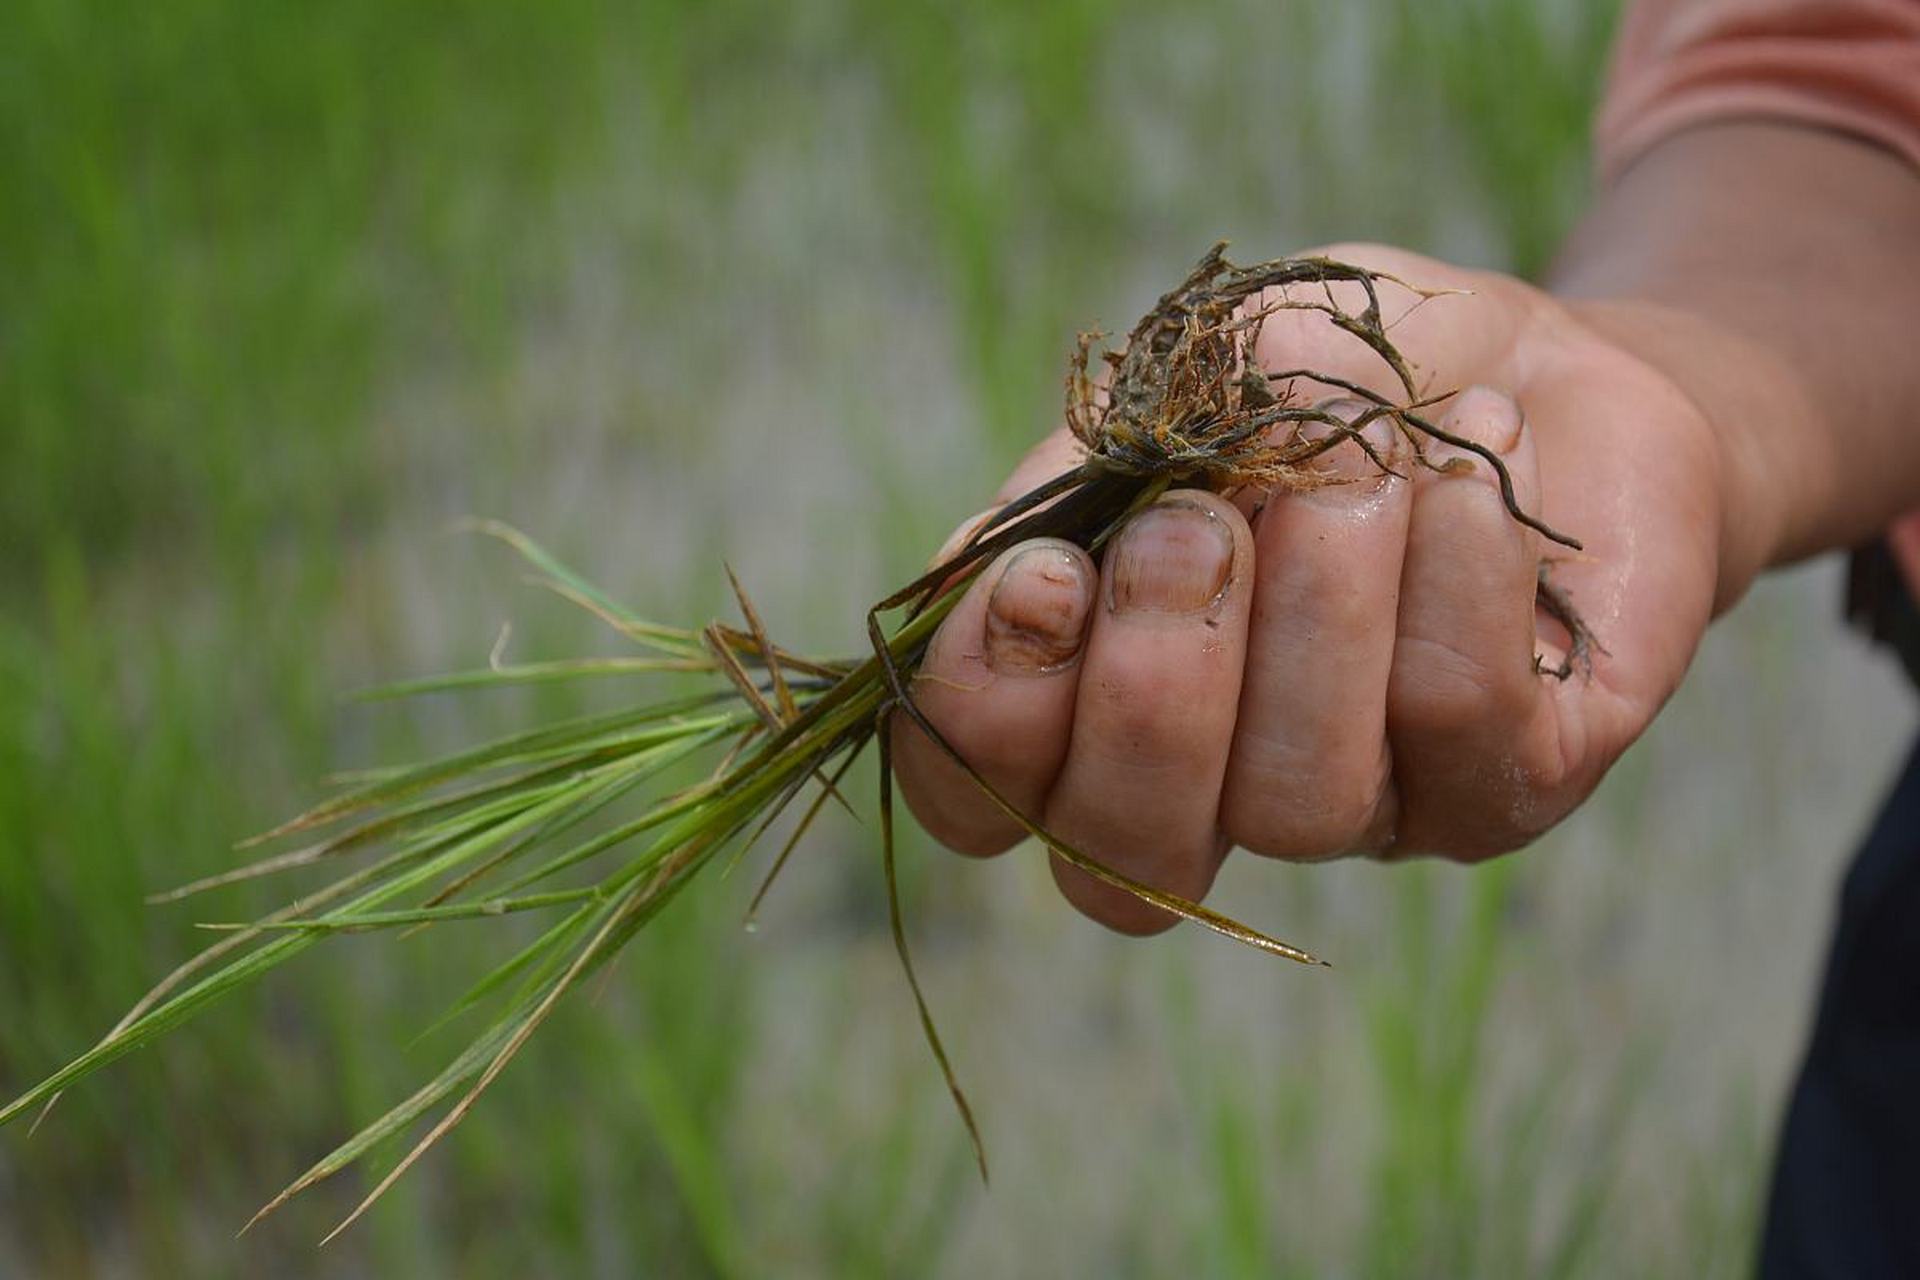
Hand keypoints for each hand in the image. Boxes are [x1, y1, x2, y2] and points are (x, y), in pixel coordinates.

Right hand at [891, 243, 1752, 933]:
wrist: (1520, 365)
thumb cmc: (1319, 383)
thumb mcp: (1188, 383)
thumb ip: (1100, 468)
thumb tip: (1045, 559)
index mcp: (1085, 703)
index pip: (973, 799)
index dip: (987, 717)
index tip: (1047, 574)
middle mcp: (1207, 794)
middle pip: (1123, 866)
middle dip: (1155, 689)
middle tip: (1199, 525)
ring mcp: (1355, 810)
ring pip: (1299, 804)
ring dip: (1321, 606)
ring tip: (1359, 463)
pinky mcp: (1500, 787)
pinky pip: (1458, 725)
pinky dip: (1460, 570)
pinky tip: (1472, 461)